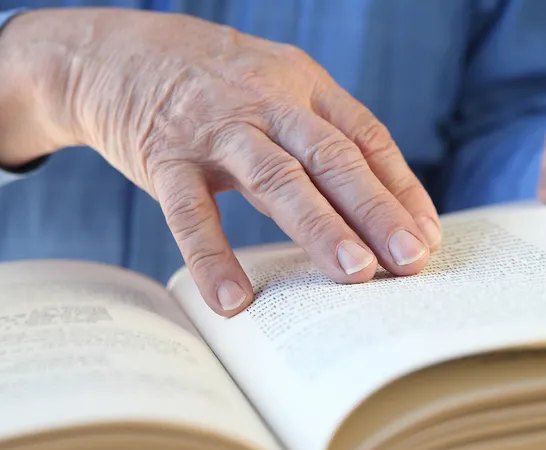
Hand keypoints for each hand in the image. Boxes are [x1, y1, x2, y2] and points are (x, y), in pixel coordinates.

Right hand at [0, 9, 441, 315]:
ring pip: (276, 177)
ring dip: (319, 226)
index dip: (400, 188)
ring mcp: (217, 128)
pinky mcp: (167, 155)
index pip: (365, 138)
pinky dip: (213, 256)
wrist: (119, 53)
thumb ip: (320, 136)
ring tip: (355, 274)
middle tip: (410, 260)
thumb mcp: (277, 88)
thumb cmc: (214, 84)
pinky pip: (191, 211)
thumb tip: (372, 204)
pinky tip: (233, 299)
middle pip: (332, 157)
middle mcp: (268, 101)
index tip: (426, 236)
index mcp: (303, 85)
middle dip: (376, 210)